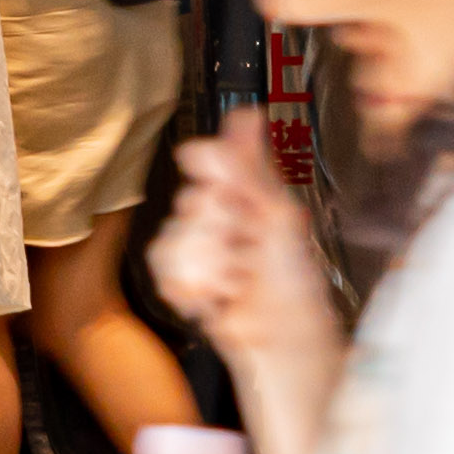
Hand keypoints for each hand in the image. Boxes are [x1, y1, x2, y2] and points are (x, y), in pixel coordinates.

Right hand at [149, 115, 331, 368]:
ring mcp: (195, 244)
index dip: (212, 177)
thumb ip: (250, 167)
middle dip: (219, 232)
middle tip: (247, 251)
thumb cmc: (294, 283)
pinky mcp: (178, 275)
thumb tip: (247, 112)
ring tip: (233, 282)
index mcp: (245, 190)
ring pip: (171, 235)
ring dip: (207, 265)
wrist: (283, 341)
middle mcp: (217, 212)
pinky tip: (213, 297)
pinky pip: (159, 264)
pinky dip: (189, 285)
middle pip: (188, 200)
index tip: (231, 197)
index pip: (205, 157)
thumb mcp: (279, 216)